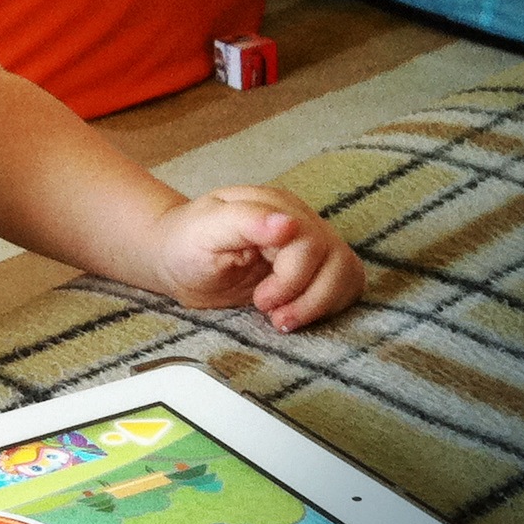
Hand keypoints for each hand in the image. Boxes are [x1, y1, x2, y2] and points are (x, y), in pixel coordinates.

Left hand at [151, 185, 363, 332]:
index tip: (261, 300)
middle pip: (334, 260)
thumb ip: (244, 221)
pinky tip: (297, 312)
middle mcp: (299, 220)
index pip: (309, 241)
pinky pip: (346, 284)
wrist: (177, 259)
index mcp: (273, 205)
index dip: (292, 278)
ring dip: (320, 304)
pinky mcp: (316, 267)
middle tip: (268, 311)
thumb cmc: (186, 243)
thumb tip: (288, 223)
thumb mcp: (203, 231)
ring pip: (347, 273)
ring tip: (281, 318)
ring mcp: (312, 243)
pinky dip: (328, 304)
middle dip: (305, 297)